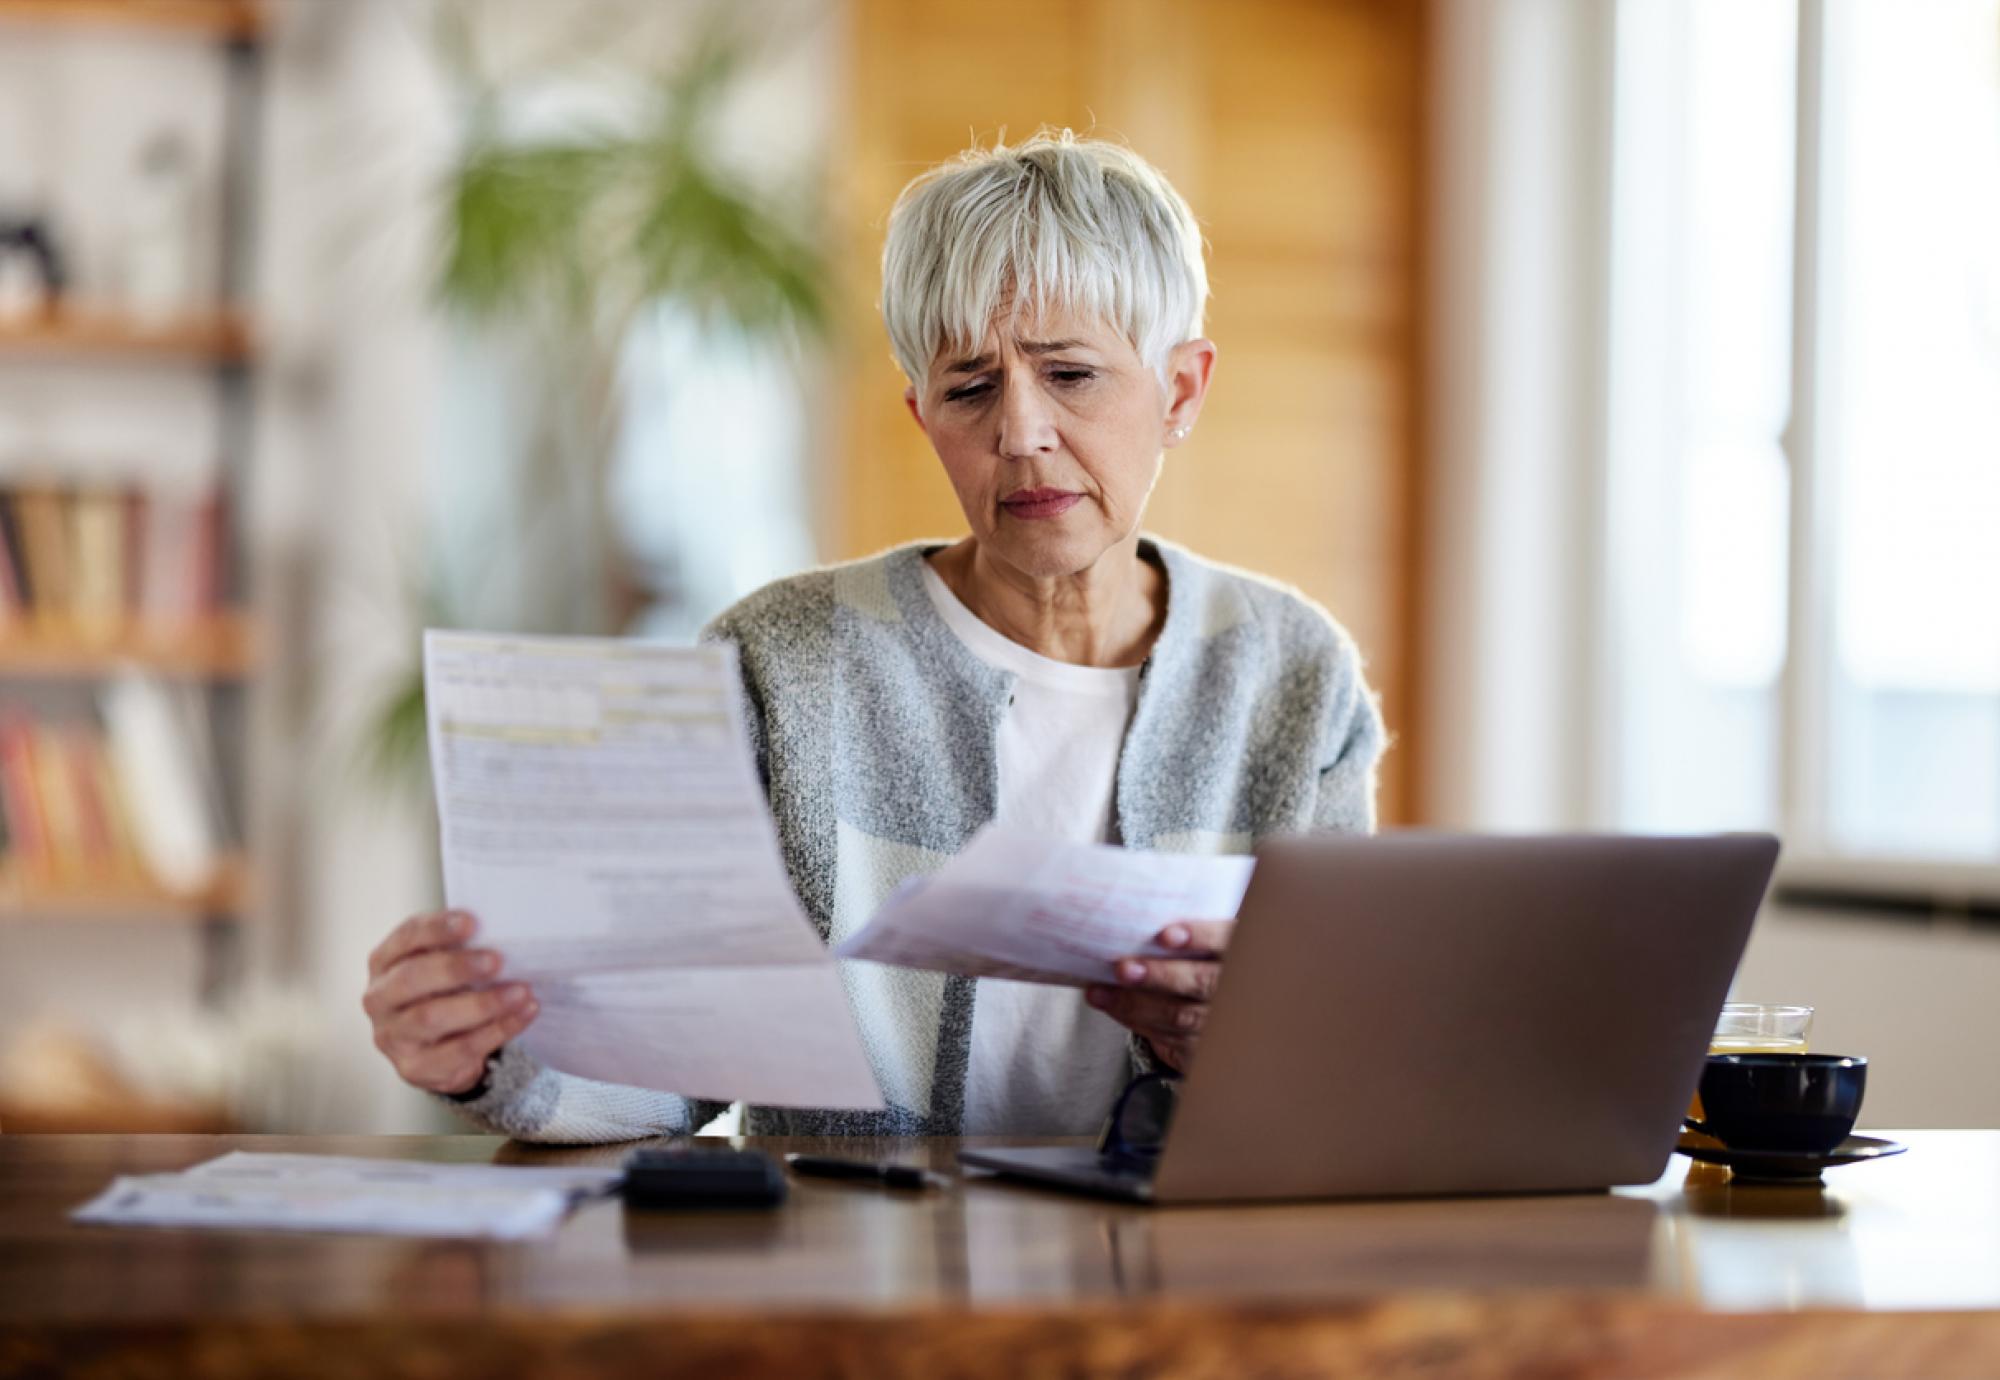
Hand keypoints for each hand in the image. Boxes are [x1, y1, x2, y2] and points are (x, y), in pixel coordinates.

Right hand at [363, 910, 538, 1095]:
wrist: (439, 1050)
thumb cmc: (444, 994)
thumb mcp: (444, 966)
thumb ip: (461, 948)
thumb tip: (503, 932)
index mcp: (384, 962)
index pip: (406, 938)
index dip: (437, 929)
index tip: (472, 922)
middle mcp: (379, 999)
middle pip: (411, 979)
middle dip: (455, 968)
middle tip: (496, 960)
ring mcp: (392, 1036)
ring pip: (432, 1018)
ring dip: (482, 1004)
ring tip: (520, 992)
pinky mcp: (414, 1067)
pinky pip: (458, 1050)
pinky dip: (496, 1031)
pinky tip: (521, 1015)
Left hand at [1085, 920, 1232, 1072]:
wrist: (1221, 1012)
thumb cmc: (1202, 962)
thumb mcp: (1205, 944)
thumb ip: (1183, 936)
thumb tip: (1130, 927)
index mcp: (1240, 951)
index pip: (1226, 940)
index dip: (1200, 936)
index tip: (1165, 935)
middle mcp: (1237, 988)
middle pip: (1202, 982)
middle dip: (1160, 975)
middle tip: (1123, 969)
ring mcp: (1224, 1022)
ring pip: (1181, 1015)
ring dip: (1135, 1004)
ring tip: (1101, 993)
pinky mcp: (1205, 1047)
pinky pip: (1170, 1039)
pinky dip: (1137, 1021)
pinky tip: (1113, 1008)